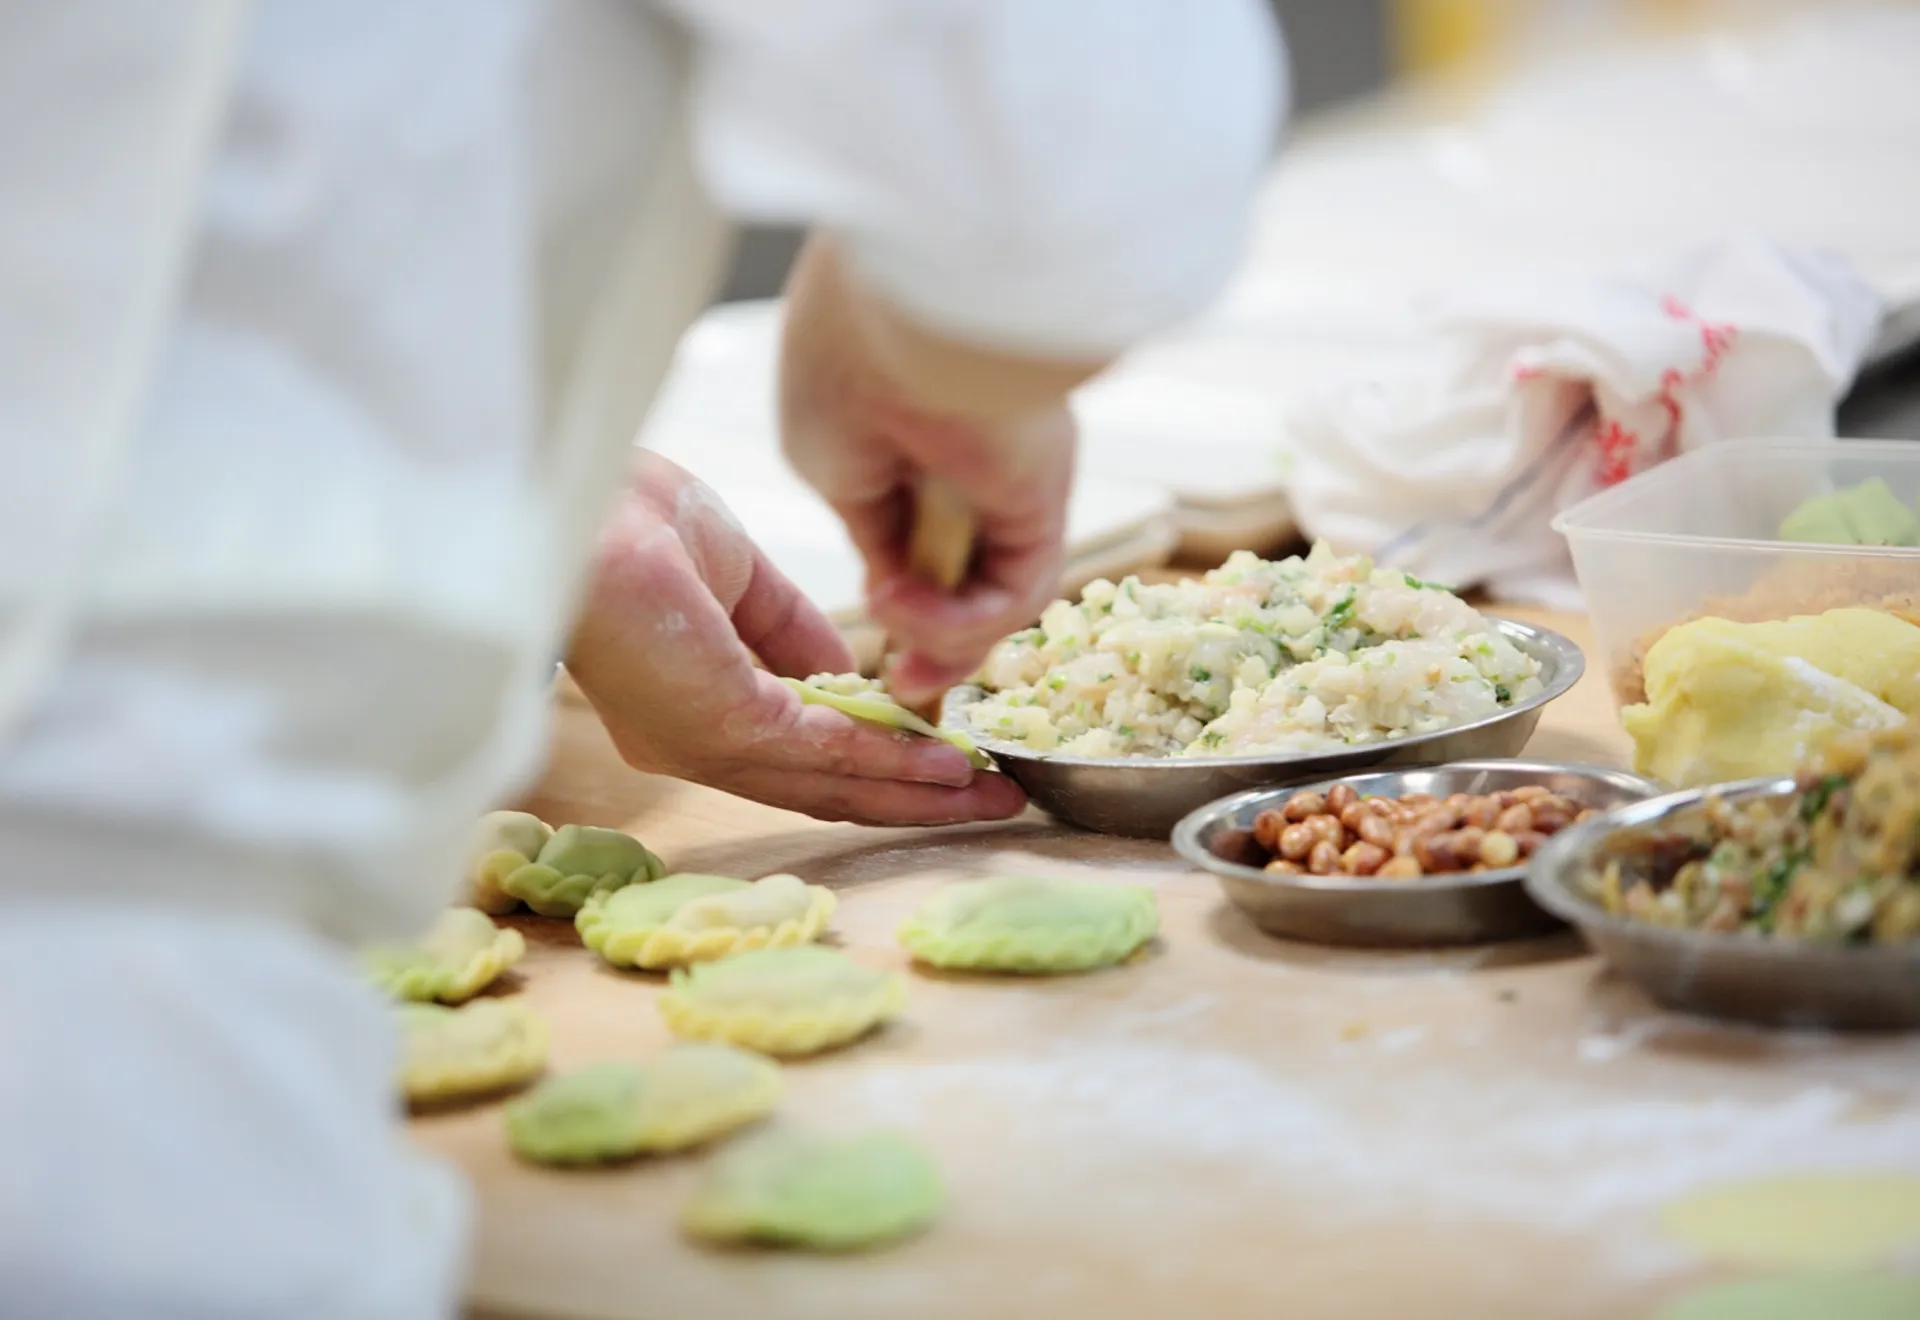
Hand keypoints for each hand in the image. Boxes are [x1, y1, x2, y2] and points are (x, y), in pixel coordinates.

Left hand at [565, 452, 1026, 825]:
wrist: (577, 502)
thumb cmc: (633, 522)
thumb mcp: (739, 580)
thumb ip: (795, 636)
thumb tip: (856, 678)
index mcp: (691, 712)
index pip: (799, 755)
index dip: (877, 764)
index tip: (945, 764)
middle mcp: (695, 745)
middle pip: (825, 787)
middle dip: (915, 799)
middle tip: (991, 805)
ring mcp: (705, 743)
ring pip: (832, 781)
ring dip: (917, 792)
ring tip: (987, 796)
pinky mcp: (722, 725)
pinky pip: (824, 751)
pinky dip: (889, 761)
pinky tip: (941, 765)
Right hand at [779, 239, 1085, 703]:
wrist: (899, 315)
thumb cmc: (844, 364)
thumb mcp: (829, 466)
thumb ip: (868, 530)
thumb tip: (894, 586)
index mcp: (908, 434)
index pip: (916, 539)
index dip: (899, 602)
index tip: (873, 651)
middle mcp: (969, 459)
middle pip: (965, 579)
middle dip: (935, 649)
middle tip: (907, 691)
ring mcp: (1009, 483)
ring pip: (992, 595)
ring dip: (940, 641)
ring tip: (900, 653)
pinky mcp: (1042, 502)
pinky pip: (1013, 590)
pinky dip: (960, 621)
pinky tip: (905, 605)